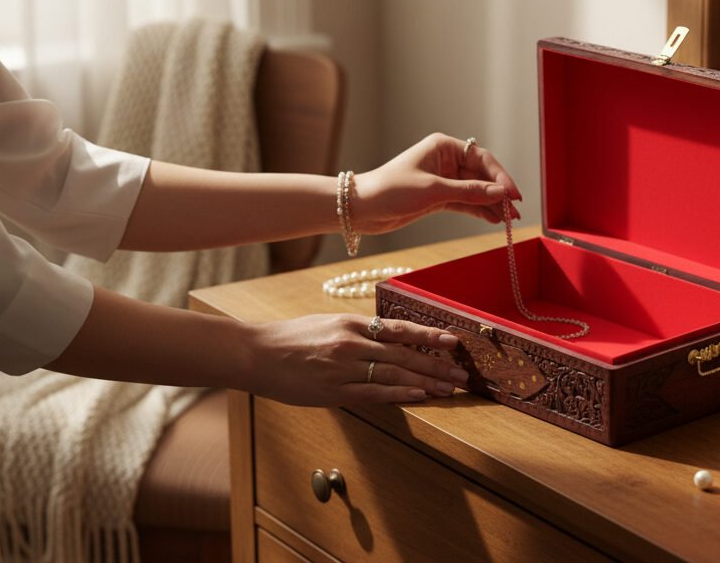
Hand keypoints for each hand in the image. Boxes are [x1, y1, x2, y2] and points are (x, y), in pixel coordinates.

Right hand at [245, 313, 469, 405]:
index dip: (429, 335)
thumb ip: (360, 331)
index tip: (453, 341)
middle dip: (436, 365)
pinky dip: (399, 394)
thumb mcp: (330, 323)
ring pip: (393, 374)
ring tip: (449, 388)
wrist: (257, 353)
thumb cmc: (293, 337)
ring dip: (425, 382)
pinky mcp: (333, 391)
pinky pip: (373, 393)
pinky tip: (419, 396)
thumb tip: (394, 338)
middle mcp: (351, 343)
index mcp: (351, 323)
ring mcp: (343, 368)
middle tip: (462, 374)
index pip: (399, 329)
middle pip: (403, 354)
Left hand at [352, 133, 521, 233]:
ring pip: (475, 191)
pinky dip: (479, 211)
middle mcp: (445, 161)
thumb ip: (469, 192)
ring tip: (509, 221)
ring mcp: (443, 180)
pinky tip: (493, 220)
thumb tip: (500, 194)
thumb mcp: (433, 190)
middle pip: (482, 176)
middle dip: (498, 193)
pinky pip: (465, 203)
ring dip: (492, 205)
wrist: (362, 208)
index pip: (482, 159)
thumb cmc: (391, 190)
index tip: (513, 195)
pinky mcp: (438, 198)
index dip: (501, 177)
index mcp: (443, 146)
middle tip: (515, 212)